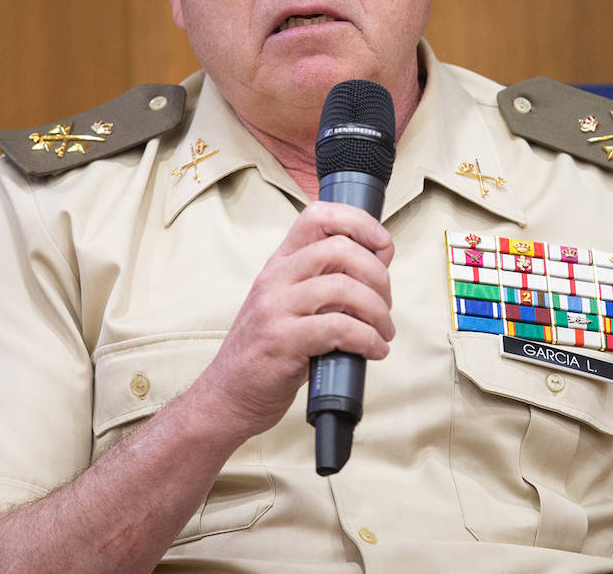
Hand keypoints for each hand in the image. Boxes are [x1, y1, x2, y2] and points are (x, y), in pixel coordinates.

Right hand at [187, 200, 394, 441]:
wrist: (226, 396)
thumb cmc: (267, 353)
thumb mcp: (290, 306)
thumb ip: (325, 284)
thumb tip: (378, 269)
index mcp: (279, 264)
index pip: (317, 216)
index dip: (359, 222)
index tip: (382, 244)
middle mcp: (275, 279)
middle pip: (339, 248)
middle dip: (378, 274)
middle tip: (386, 303)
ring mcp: (275, 308)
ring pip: (343, 287)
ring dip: (377, 310)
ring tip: (383, 332)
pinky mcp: (281, 342)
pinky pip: (338, 328)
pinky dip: (368, 339)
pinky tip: (374, 350)